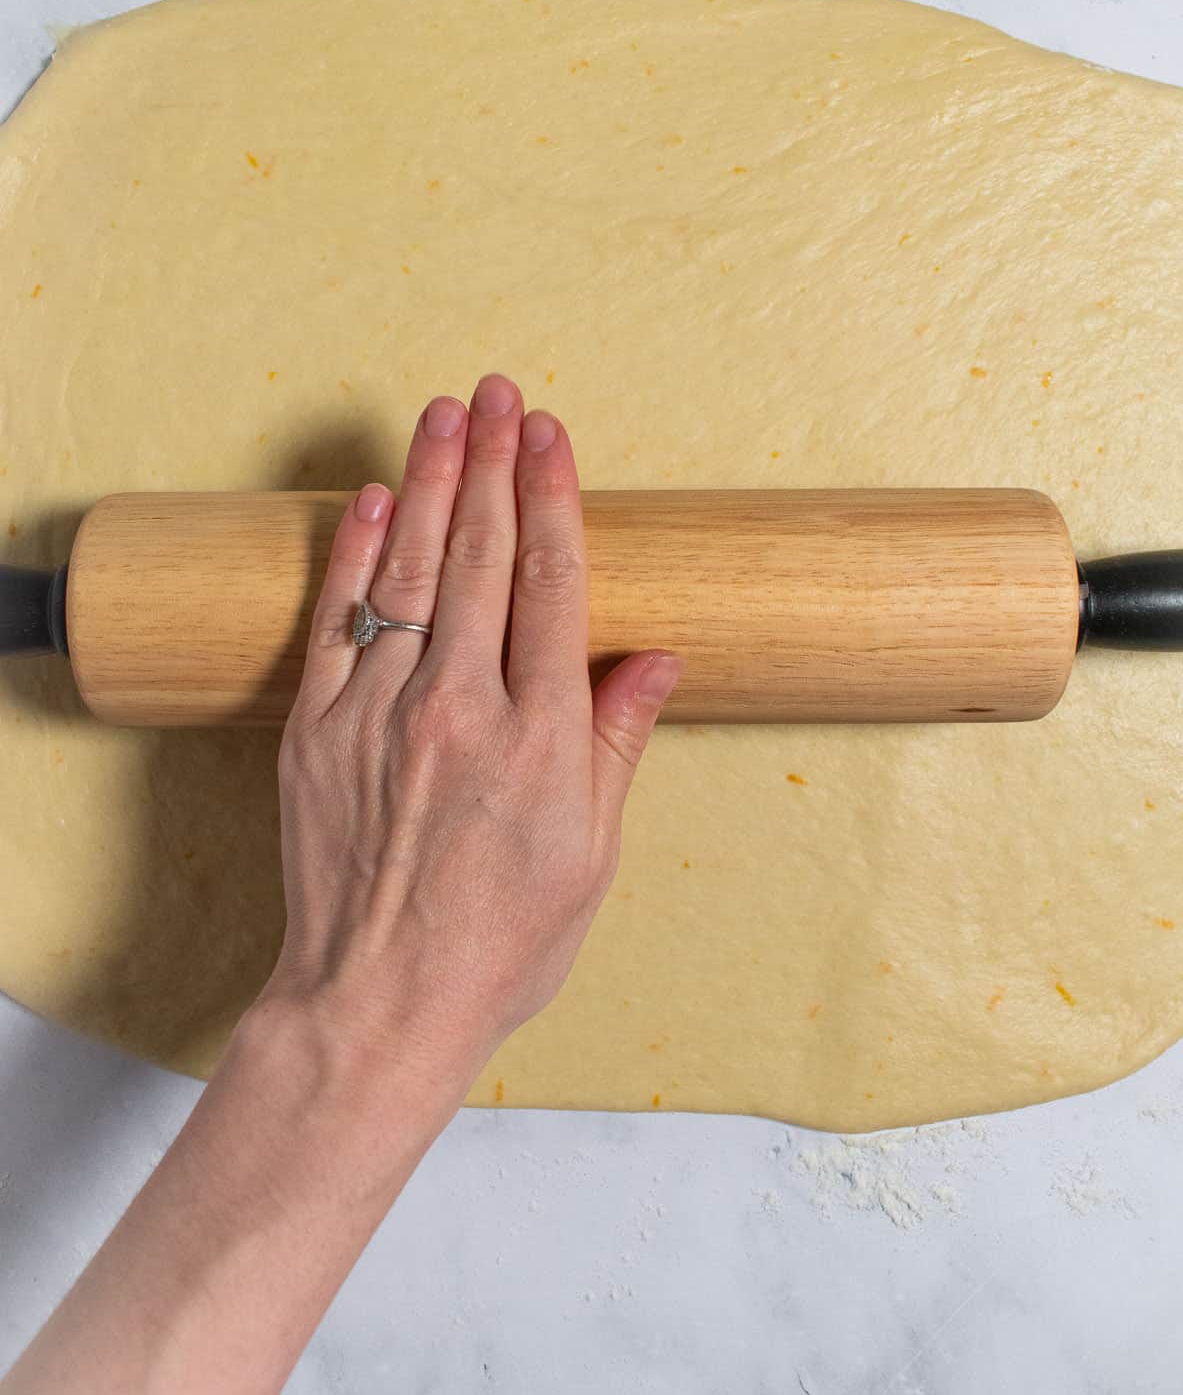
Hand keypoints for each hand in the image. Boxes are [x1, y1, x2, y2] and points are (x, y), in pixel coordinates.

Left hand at [264, 373, 679, 1107]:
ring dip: (427, 482)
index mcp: (539, 740)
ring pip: (406, 570)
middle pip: (479, 556)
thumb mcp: (591, 856)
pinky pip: (336, 620)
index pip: (550, 586)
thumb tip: (655, 655)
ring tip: (444, 414)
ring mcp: (377, 714)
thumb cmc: (499, 944)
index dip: (553, 499)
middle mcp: (457, 709)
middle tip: (499, 392)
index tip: (552, 435)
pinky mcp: (316, 730)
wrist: (376, 1002)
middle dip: (493, 463)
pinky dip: (351, 554)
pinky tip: (366, 499)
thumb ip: (617, 742)